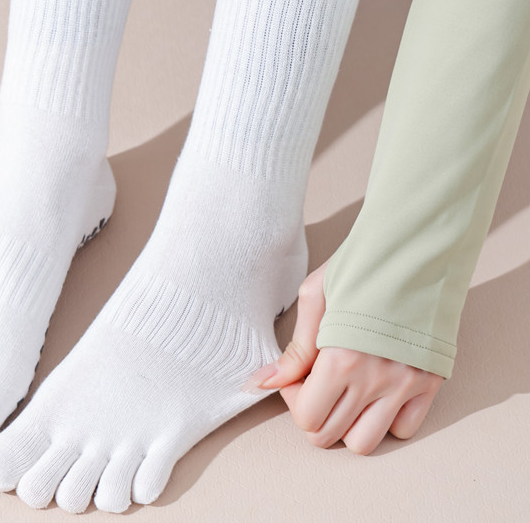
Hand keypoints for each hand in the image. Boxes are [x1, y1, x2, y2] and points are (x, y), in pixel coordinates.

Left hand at [245, 262, 443, 453]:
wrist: (413, 249)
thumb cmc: (359, 267)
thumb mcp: (315, 298)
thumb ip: (294, 350)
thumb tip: (263, 382)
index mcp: (341, 359)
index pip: (306, 417)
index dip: (293, 399)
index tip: (297, 375)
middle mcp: (375, 380)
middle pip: (330, 435)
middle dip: (314, 413)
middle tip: (316, 383)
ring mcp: (405, 386)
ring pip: (365, 443)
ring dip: (347, 423)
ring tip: (344, 391)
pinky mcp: (429, 384)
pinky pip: (404, 430)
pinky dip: (385, 420)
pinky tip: (375, 391)